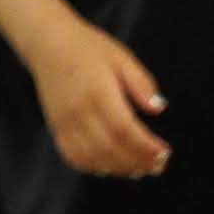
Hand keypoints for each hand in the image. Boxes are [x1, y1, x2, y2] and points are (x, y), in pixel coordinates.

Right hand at [31, 20, 169, 180]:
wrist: (49, 45)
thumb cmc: (87, 48)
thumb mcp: (121, 57)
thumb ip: (140, 83)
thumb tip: (159, 107)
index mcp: (98, 92)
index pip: (124, 129)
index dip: (145, 147)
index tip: (164, 153)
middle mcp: (79, 112)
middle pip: (110, 148)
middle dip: (137, 161)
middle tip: (158, 166)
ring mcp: (65, 123)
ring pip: (93, 158)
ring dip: (118, 168)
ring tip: (139, 169)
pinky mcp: (56, 129)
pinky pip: (74, 157)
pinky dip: (94, 167)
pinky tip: (111, 165)